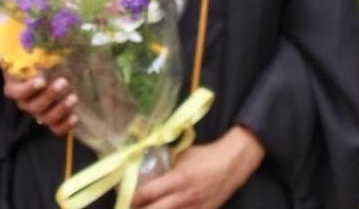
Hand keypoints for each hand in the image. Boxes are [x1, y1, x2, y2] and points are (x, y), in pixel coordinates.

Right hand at [0, 50, 77, 134]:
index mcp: (15, 90)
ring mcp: (40, 113)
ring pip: (46, 119)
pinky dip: (65, 126)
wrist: (44, 71)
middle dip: (49, 96)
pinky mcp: (53, 120)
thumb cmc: (25, 63)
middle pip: (34, 107)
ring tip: (72, 97)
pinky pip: (56, 129)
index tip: (41, 79)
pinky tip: (74, 116)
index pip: (18, 94)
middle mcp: (26, 104)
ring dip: (60, 110)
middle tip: (63, 82)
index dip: (29, 89)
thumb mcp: (11, 56)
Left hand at [131, 126, 264, 208]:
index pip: (149, 192)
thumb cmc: (205, 156)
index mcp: (178, 179)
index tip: (127, 197)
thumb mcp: (182, 155)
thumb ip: (165, 160)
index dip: (135, 197)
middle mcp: (185, 197)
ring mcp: (195, 208)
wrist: (231, 164)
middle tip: (131, 208)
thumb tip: (147, 159)